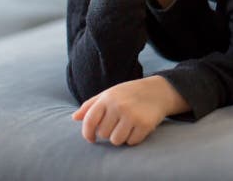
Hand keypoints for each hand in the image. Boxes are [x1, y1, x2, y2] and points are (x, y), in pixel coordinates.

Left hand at [72, 76, 187, 145]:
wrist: (158, 90)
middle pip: (104, 134)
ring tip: (128, 126)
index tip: (91, 139)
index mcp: (107, 98)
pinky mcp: (145, 124)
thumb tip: (74, 118)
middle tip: (119, 124)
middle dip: (110, 132)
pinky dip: (134, 138)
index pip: (89, 121)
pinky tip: (138, 127)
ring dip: (121, 137)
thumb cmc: (129, 93)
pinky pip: (131, 142)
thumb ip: (91, 105)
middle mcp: (119, 106)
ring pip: (116, 140)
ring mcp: (132, 115)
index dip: (87, 134)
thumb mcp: (110, 94)